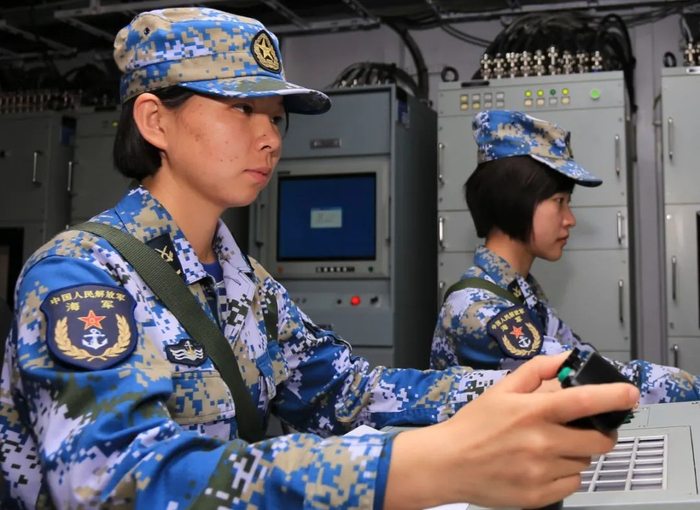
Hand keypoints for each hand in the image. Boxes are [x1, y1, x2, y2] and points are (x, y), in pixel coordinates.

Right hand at [384, 352, 638, 508]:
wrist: (448, 463)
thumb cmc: (473, 425)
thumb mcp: (501, 389)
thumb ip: (536, 371)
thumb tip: (565, 358)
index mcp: (532, 412)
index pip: (583, 401)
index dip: (613, 396)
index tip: (630, 394)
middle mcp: (540, 442)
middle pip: (597, 440)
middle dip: (598, 432)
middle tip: (582, 428)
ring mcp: (541, 471)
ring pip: (583, 462)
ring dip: (575, 452)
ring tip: (548, 446)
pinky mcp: (538, 495)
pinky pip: (572, 484)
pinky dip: (564, 474)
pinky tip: (542, 464)